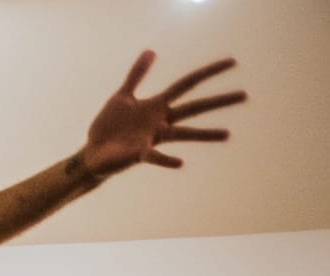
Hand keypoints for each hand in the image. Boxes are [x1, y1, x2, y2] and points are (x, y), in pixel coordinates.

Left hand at [80, 52, 243, 178]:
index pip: (188, 84)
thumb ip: (137, 75)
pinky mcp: (139, 154)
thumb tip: (151, 51)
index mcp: (157, 105)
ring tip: (227, 134)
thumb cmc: (108, 126)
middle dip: (218, 101)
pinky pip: (155, 156)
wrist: (93, 152)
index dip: (209, 72)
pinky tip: (180, 163)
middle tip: (245, 95)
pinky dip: (166, 160)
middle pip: (194, 107)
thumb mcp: (122, 96)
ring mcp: (152, 138)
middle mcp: (161, 121)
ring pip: (183, 133)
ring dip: (204, 134)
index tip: (233, 62)